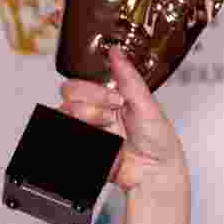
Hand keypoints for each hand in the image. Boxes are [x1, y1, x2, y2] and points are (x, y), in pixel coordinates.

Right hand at [59, 47, 187, 193]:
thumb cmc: (159, 141)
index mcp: (110, 97)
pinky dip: (81, 132)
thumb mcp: (147, 104)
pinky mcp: (84, 146)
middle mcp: (97, 111)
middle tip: (112, 116)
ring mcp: (89, 129)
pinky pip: (65, 133)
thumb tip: (116, 51)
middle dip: (91, 104)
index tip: (117, 100)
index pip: (83, 82)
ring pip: (64, 113)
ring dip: (88, 118)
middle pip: (68, 95)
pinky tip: (101, 139)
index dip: (96, 90)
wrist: (156, 172)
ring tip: (110, 130)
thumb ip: (128, 77)